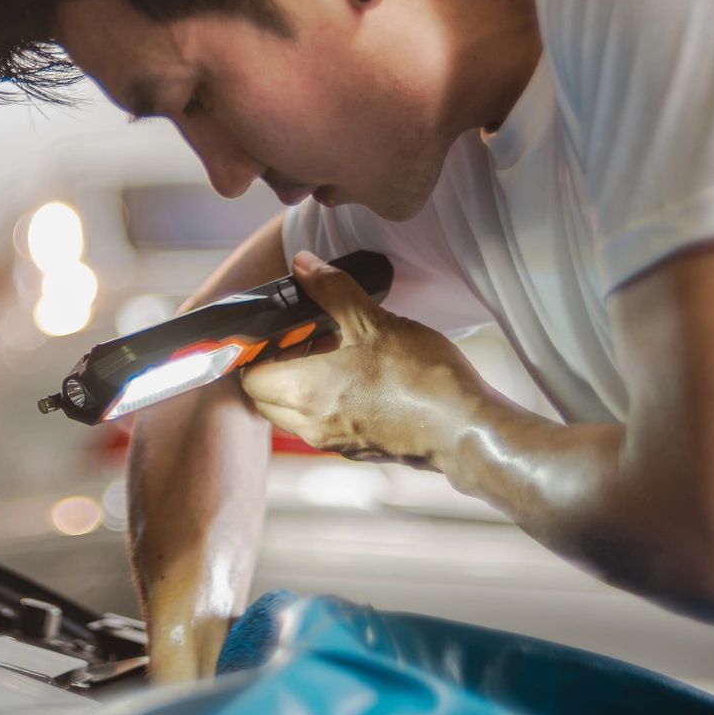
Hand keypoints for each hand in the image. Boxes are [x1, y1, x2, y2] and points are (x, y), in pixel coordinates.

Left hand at [240, 251, 491, 475]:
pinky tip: (356, 377)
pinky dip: (322, 403)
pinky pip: (320, 426)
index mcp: (304, 391)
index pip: (249, 378)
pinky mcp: (356, 450)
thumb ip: (332, 291)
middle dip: (273, 368)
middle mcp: (309, 424)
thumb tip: (304, 264)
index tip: (276, 330)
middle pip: (264, 399)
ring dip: (298, 386)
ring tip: (333, 353)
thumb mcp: (374, 321)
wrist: (463, 428)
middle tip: (303, 338)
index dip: (255, 352)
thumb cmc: (419, 376)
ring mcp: (332, 442)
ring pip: (291, 415)